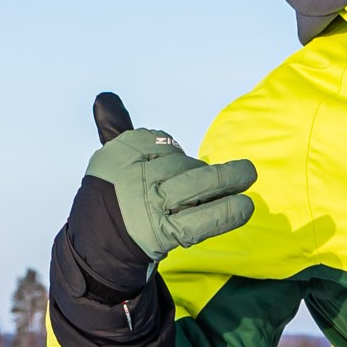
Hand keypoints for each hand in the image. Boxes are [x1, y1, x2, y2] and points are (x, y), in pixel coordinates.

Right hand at [85, 125, 257, 260]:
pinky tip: (245, 206)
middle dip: (209, 169)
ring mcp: (148, 205)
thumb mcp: (108, 161)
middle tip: (246, 170)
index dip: (177, 153)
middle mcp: (133, 176)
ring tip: (248, 176)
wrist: (98, 247)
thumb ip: (114, 127)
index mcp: (119, 153)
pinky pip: (199, 220)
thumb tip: (106, 98)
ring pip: (194, 184)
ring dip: (226, 180)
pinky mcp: (162, 233)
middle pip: (181, 163)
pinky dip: (225, 213)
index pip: (160, 142)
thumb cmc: (112, 200)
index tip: (186, 164)